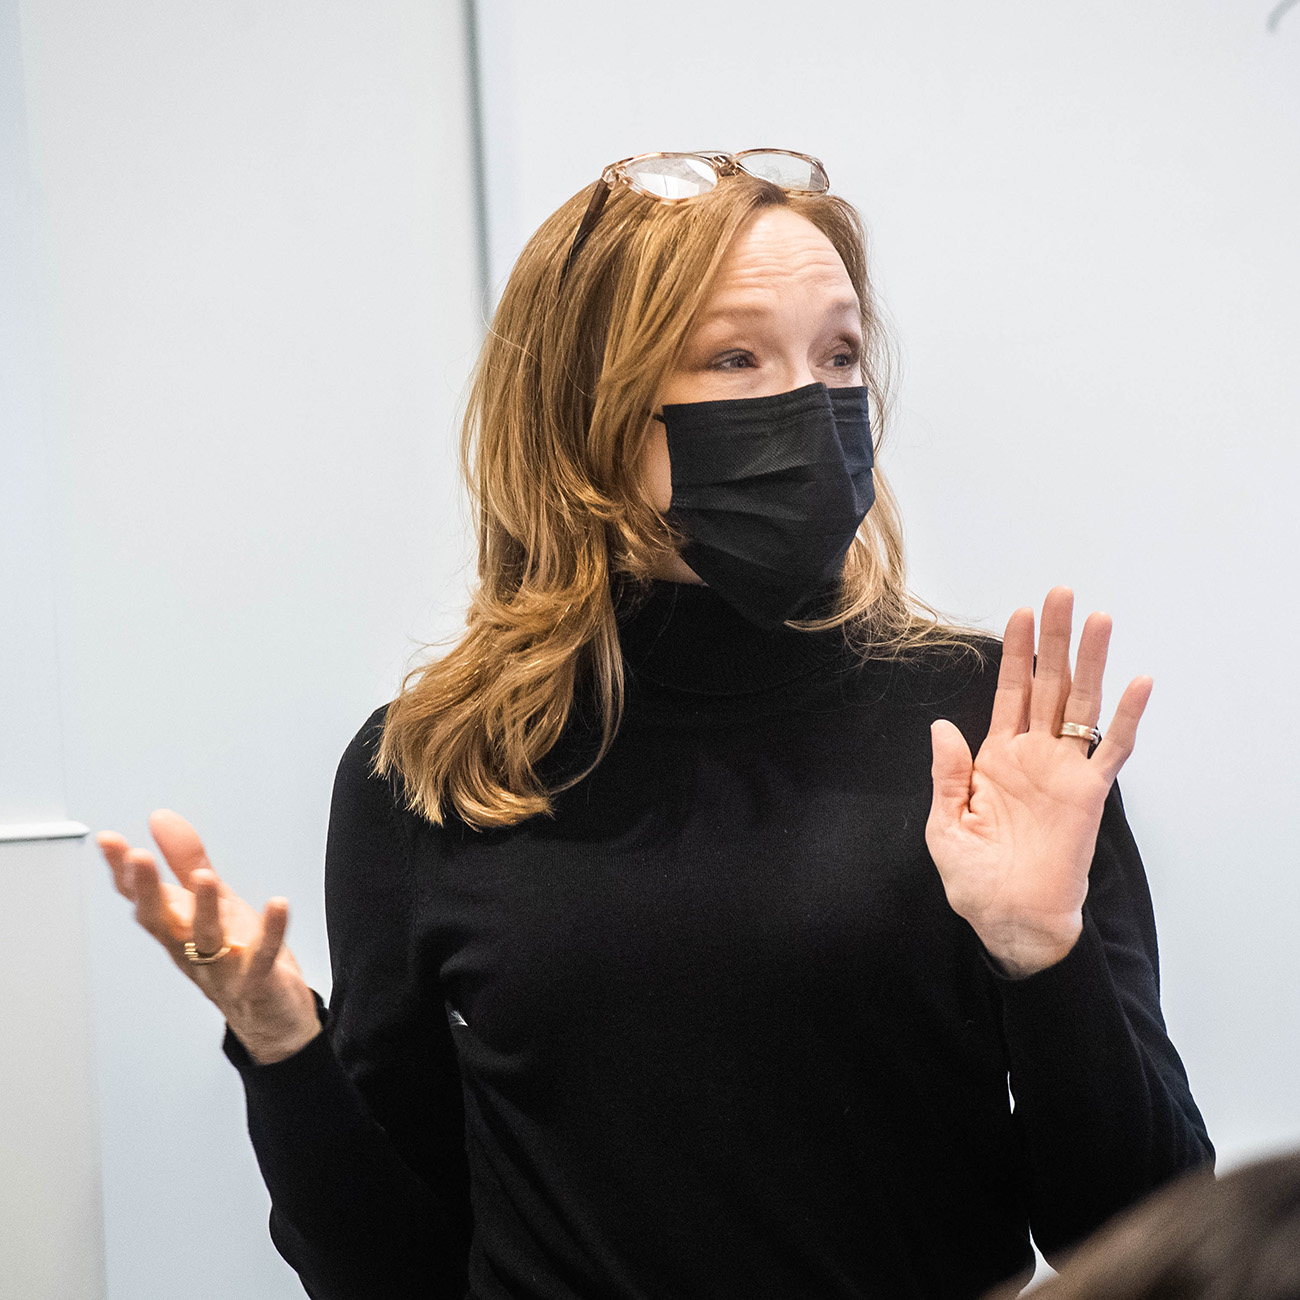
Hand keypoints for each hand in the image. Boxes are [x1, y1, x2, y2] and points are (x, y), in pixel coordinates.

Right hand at [97, 810, 321, 1063]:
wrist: (271, 1018)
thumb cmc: (237, 955)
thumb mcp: (212, 902)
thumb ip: (187, 862)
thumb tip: (160, 818)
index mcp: (178, 929)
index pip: (143, 899)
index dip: (123, 872)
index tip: (107, 840)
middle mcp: (192, 950)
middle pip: (162, 921)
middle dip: (148, 891)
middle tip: (138, 858)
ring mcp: (223, 969)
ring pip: (206, 939)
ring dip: (203, 909)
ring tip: (204, 877)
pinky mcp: (258, 982)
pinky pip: (263, 957)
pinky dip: (271, 932)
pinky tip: (279, 905)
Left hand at [925, 586, 1151, 977]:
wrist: (1010, 921)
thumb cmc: (975, 879)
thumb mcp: (944, 824)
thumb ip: (947, 773)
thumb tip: (942, 726)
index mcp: (996, 758)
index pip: (1010, 693)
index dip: (1016, 653)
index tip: (1021, 613)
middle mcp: (1034, 756)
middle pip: (1049, 685)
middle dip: (1054, 639)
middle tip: (1061, 593)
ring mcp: (1064, 772)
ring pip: (1081, 705)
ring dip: (1091, 662)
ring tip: (1099, 618)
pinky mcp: (1089, 795)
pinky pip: (1111, 750)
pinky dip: (1125, 717)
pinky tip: (1137, 682)